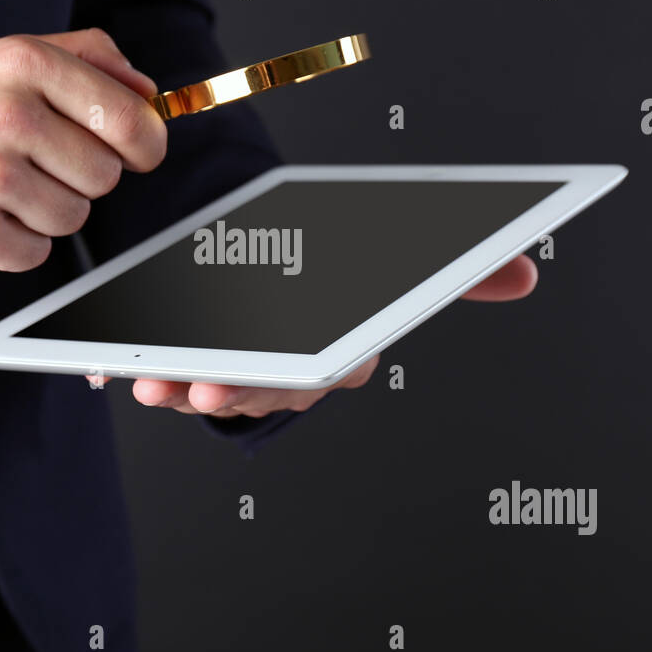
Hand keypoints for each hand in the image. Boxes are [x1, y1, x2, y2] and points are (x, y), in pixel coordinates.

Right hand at [0, 30, 164, 270]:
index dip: (144, 143)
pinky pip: (36, 253)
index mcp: (23, 64)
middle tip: (34, 163)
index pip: (128, 118)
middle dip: (78, 176)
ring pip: (74, 217)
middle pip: (104, 175)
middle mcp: (7, 116)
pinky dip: (16, 243)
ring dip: (45, 210)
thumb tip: (147, 89)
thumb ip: (81, 56)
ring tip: (0, 186)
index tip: (138, 151)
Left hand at [101, 253, 539, 416]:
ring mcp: (245, 371)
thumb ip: (462, 271)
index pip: (342, 366)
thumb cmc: (344, 267)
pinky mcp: (200, 363)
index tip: (310, 373)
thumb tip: (527, 274)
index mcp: (346, 349)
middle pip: (271, 388)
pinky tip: (123, 369)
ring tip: (159, 379)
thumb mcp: (399, 261)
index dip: (320, 372)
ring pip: (220, 388)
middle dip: (242, 390)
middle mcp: (296, 370)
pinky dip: (151, 375)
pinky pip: (176, 377)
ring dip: (187, 388)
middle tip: (208, 385)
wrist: (283, 266)